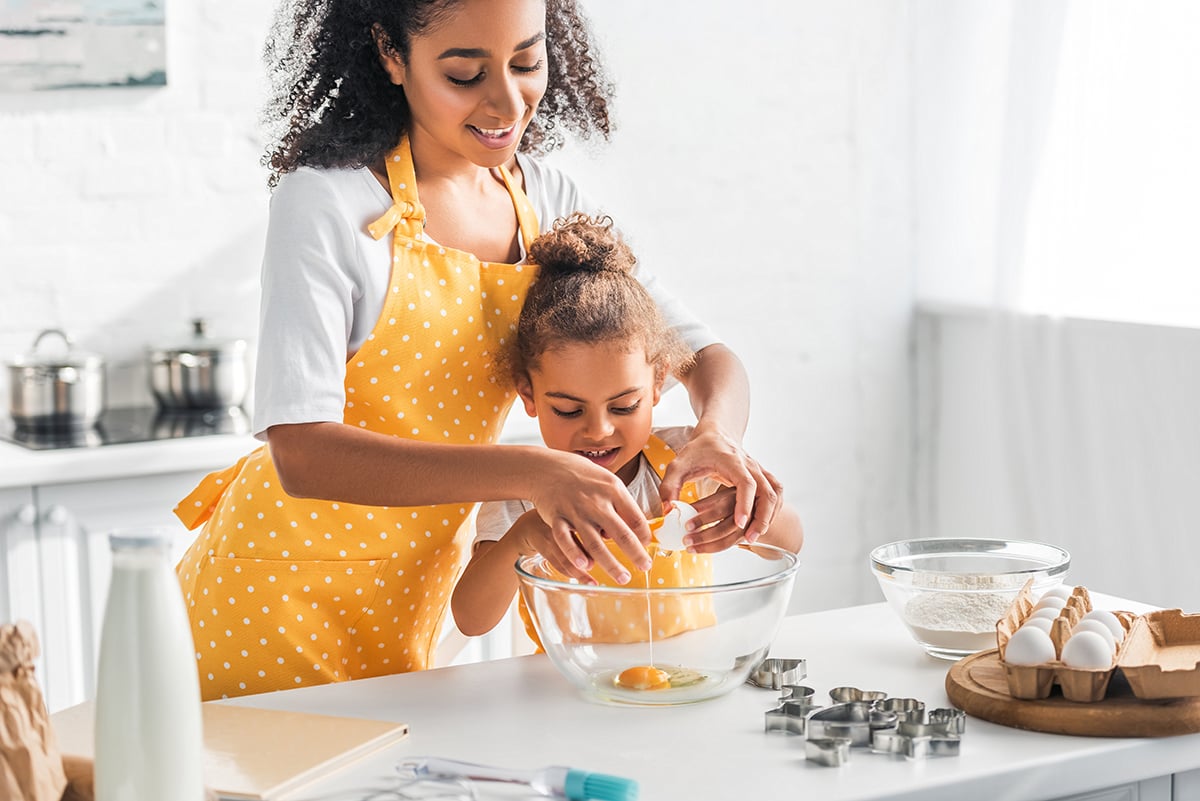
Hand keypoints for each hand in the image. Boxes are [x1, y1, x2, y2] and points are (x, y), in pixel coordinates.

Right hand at [525, 451, 651, 583]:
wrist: (547, 468)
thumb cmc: (583, 477)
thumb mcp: (608, 482)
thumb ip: (622, 504)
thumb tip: (640, 527)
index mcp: (613, 490)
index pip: (635, 517)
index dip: (645, 535)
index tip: (648, 546)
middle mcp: (596, 502)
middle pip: (621, 534)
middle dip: (635, 554)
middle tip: (645, 567)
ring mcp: (575, 511)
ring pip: (595, 543)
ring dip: (611, 564)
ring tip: (622, 578)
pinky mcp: (556, 518)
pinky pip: (566, 540)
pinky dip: (575, 554)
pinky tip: (585, 567)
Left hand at [658, 424, 782, 546]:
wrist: (715, 434)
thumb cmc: (698, 450)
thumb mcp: (678, 465)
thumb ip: (669, 486)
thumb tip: (668, 511)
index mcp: (732, 461)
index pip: (746, 483)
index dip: (744, 504)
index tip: (739, 523)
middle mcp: (750, 465)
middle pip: (767, 492)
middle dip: (761, 517)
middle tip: (749, 538)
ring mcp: (759, 470)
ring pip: (774, 495)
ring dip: (768, 516)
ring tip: (754, 537)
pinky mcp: (762, 476)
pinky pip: (774, 495)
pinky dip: (771, 511)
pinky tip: (761, 526)